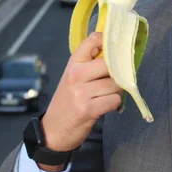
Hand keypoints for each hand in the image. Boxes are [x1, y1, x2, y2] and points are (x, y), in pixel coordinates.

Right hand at [40, 32, 121, 153]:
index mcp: (73, 64)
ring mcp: (81, 92)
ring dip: (116, 91)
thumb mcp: (73, 78)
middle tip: (112, 81)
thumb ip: (90, 65)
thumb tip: (118, 54)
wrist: (53, 130)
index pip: (92, 40)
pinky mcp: (88, 109)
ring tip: (105, 96)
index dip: (107, 41)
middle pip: (110, 64)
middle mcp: (76, 75)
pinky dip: (114, 104)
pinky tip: (105, 106)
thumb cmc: (67, 101)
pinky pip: (114, 100)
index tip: (115, 47)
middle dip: (117, 74)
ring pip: (115, 84)